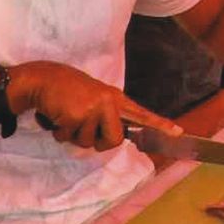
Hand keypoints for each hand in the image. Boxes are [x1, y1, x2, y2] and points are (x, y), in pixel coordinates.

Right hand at [18, 62, 180, 151]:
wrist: (44, 79)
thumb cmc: (68, 91)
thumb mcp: (94, 99)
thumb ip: (107, 116)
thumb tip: (116, 138)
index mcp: (115, 99)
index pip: (142, 114)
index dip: (160, 125)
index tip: (178, 133)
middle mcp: (109, 102)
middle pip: (115, 141)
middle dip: (97, 142)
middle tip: (82, 125)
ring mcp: (94, 108)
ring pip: (88, 143)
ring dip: (72, 135)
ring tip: (67, 115)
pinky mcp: (77, 114)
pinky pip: (68, 138)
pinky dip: (59, 132)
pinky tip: (56, 114)